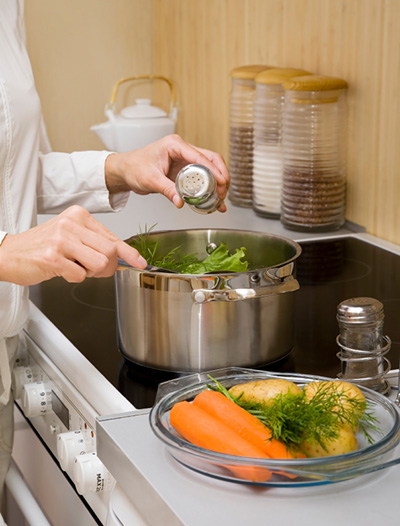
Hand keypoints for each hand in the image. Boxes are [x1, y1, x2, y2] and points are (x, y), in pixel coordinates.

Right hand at [0, 206, 145, 285]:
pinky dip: (74, 278)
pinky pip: (80, 275)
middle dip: (107, 268)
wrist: (9, 253)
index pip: (112, 236)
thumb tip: (120, 257)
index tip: (140, 262)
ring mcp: (61, 240)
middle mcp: (71, 224)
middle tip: (94, 270)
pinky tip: (61, 270)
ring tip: (76, 267)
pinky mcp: (53, 257)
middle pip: (109, 252)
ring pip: (99, 264)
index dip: (128, 253)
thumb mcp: (70, 236)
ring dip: (91, 273)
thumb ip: (94, 243)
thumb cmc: (42, 246)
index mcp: (78, 215)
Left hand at [104, 134, 229, 211]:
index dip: (214, 169)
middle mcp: (182, 150)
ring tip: (221, 199)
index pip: (200, 156)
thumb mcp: (150, 179)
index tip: (222, 181)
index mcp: (175, 145)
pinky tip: (213, 201)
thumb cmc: (133, 167)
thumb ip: (166, 190)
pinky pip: (201, 178)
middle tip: (224, 192)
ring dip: (217, 183)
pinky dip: (208, 189)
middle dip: (220, 176)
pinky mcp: (184, 170)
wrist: (125, 171)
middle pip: (210, 159)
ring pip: (209, 168)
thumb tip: (180, 201)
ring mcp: (184, 160)